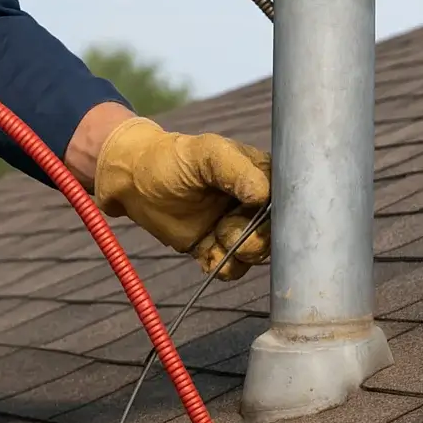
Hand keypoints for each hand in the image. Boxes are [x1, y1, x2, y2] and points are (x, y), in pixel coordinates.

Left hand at [93, 116, 270, 279]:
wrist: (134, 181)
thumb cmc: (172, 158)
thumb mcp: (205, 153)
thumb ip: (236, 170)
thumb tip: (263, 195)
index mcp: (260, 175)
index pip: (289, 200)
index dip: (283, 215)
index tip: (261, 216)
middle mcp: (254, 204)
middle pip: (276, 233)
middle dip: (258, 240)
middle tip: (229, 230)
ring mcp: (235, 226)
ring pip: (256, 254)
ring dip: (239, 253)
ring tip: (216, 236)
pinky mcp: (215, 247)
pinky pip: (231, 268)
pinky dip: (221, 265)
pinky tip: (206, 251)